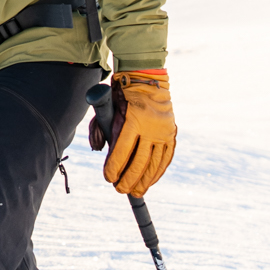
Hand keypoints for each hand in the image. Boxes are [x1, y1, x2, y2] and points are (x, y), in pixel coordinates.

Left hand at [92, 70, 175, 196]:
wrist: (147, 78)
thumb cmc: (122, 93)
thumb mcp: (107, 106)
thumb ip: (100, 127)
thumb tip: (98, 149)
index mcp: (133, 119)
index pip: (122, 151)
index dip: (114, 167)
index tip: (108, 178)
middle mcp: (151, 127)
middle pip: (139, 162)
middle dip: (128, 179)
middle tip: (119, 189)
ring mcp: (164, 132)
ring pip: (154, 164)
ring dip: (144, 181)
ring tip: (135, 191)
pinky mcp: (171, 134)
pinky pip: (166, 158)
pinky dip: (158, 172)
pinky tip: (150, 181)